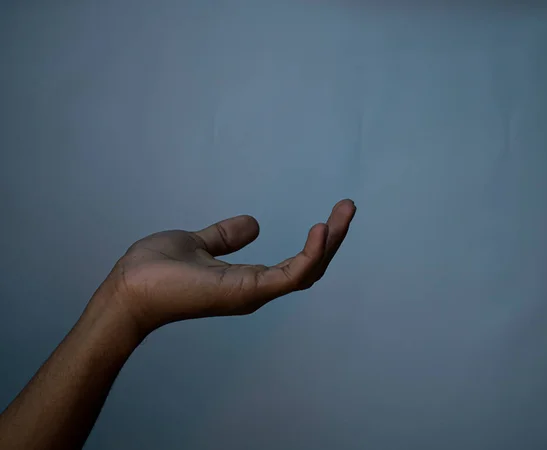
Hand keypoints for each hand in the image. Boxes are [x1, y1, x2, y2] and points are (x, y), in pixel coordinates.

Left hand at [102, 199, 356, 336]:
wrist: (129, 288)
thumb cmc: (155, 270)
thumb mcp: (198, 242)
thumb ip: (226, 236)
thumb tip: (253, 223)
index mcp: (248, 279)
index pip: (295, 264)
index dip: (318, 242)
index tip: (332, 214)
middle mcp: (257, 289)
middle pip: (310, 267)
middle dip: (333, 238)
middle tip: (349, 208)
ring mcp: (254, 292)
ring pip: (307, 270)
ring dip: (330, 242)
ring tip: (344, 213)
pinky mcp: (248, 292)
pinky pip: (291, 275)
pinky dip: (310, 254)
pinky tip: (320, 230)